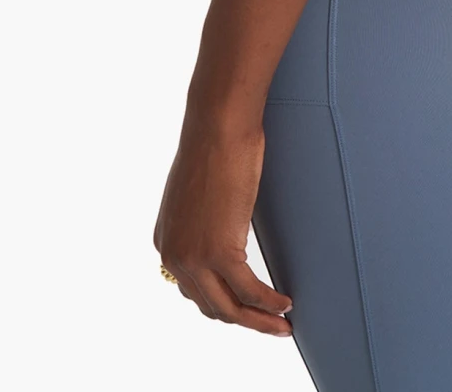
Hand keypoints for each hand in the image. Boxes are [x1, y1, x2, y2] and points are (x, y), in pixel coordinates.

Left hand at [152, 108, 293, 336]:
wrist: (218, 126)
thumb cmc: (214, 145)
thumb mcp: (198, 193)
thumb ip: (202, 220)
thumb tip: (221, 227)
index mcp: (165, 242)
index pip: (194, 291)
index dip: (224, 304)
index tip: (248, 308)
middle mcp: (173, 257)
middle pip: (211, 306)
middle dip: (244, 320)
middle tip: (270, 325)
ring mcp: (194, 257)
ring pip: (230, 308)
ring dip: (260, 321)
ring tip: (282, 324)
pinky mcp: (219, 252)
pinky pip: (250, 291)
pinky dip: (270, 303)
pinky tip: (286, 304)